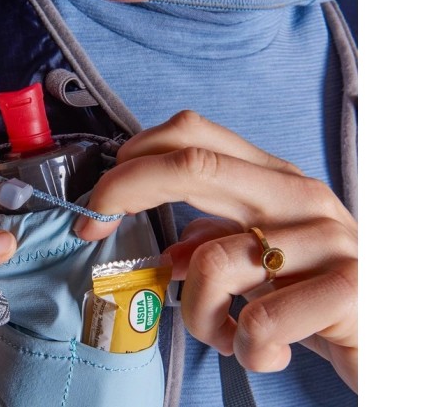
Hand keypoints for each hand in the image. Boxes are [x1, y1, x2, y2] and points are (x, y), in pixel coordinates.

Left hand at [74, 111, 356, 392]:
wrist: (392, 333)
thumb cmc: (315, 292)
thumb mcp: (258, 263)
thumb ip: (211, 245)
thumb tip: (163, 255)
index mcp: (272, 178)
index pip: (193, 134)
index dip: (134, 156)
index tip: (99, 198)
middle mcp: (298, 196)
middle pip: (194, 165)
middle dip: (124, 192)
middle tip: (93, 228)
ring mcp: (327, 237)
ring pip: (212, 261)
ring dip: (196, 314)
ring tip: (222, 334)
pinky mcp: (349, 288)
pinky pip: (258, 320)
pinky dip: (244, 348)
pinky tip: (263, 351)